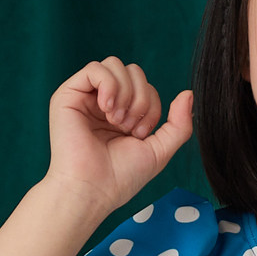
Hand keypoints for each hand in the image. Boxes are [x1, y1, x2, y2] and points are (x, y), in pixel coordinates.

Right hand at [44, 58, 194, 218]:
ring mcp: (86, 98)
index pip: (146, 87)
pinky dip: (109, 86)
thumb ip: (178, 124)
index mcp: (122, 114)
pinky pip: (95, 69)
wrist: (92, 190)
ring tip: (116, 121)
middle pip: (133, 71)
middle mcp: (104, 103)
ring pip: (115, 65)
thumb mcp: (160, 150)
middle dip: (140, 98)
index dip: (151, 106)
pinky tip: (107, 109)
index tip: (139, 135)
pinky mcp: (68, 95)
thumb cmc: (121, 177)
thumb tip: (188, 93)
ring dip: (125, 93)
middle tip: (128, 128)